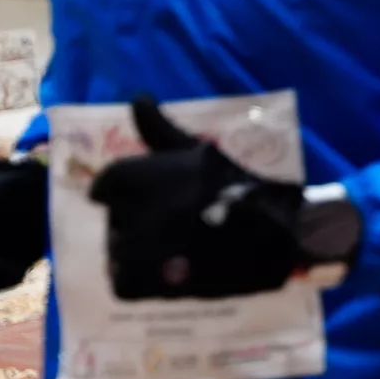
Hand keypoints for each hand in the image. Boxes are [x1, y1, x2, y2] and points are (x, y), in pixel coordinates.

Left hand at [88, 97, 308, 300]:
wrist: (274, 232)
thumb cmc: (236, 186)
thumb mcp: (196, 150)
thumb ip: (159, 128)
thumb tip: (138, 96)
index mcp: (133, 175)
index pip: (105, 187)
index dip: (131, 192)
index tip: (163, 197)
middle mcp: (125, 209)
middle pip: (116, 220)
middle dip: (140, 222)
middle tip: (179, 224)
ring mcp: (132, 248)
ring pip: (118, 252)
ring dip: (143, 252)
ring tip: (180, 250)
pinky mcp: (139, 281)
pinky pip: (124, 282)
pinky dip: (143, 280)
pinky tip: (172, 271)